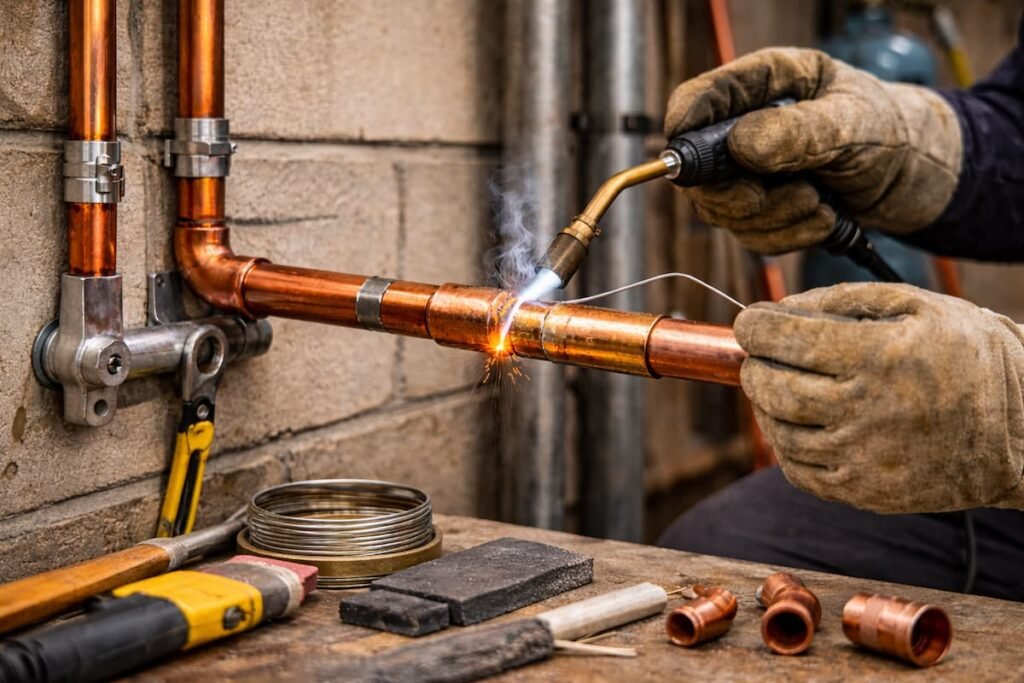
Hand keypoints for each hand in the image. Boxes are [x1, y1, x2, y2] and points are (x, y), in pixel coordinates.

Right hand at [664, 48, 961, 253]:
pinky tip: (822, 219)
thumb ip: (801, 132)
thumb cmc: (893, 131)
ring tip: (819, 204)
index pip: (700, 99)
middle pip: (700, 168)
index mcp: (765, 85)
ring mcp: (751, 174)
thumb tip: (743, 145)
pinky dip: (788, 236)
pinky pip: (751, 237)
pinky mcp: (764, 212)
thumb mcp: (855, 122)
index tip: (689, 154)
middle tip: (773, 195)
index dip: (686, 124)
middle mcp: (747, 129)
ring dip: (773, 218)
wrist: (918, 176)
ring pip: (724, 211)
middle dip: (737, 193)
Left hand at [734, 283, 1023, 512]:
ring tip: (778, 385)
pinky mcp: (863, 492)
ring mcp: (863, 456)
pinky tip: (797, 422)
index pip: (786, 339)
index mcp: (878, 356)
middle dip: (753, 365)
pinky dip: (784, 441)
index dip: (754, 327)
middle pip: (772, 387)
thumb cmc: (967, 357)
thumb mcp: (917, 306)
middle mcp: (865, 409)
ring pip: (778, 429)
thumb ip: (843, 299)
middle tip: (759, 355)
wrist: (1022, 433)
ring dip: (765, 403)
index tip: (748, 323)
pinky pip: (797, 468)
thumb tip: (779, 308)